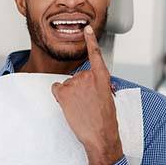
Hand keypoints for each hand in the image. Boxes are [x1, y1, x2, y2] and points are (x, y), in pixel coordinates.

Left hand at [51, 26, 122, 164]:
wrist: (100, 135)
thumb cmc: (106, 119)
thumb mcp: (108, 97)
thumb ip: (99, 85)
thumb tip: (91, 85)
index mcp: (102, 76)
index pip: (95, 53)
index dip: (90, 40)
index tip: (86, 29)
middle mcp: (88, 76)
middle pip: (78, 76)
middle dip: (80, 88)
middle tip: (87, 103)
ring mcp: (75, 83)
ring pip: (67, 84)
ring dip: (71, 95)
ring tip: (81, 108)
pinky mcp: (64, 92)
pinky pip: (56, 89)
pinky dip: (60, 96)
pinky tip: (69, 106)